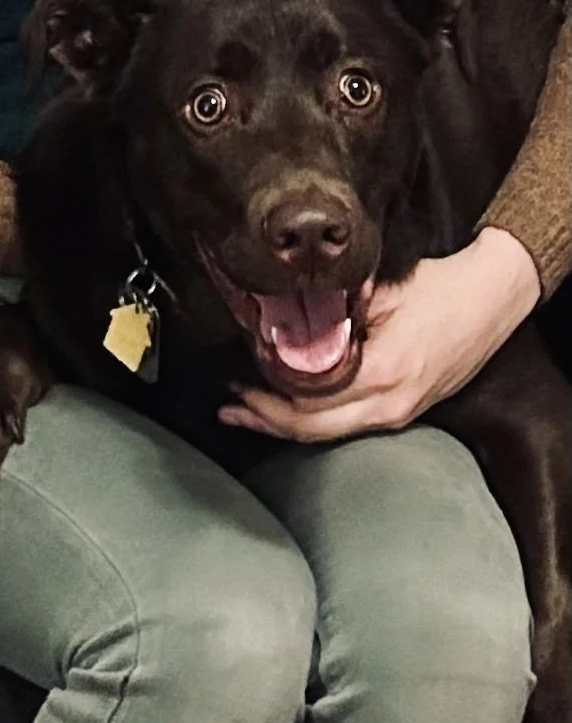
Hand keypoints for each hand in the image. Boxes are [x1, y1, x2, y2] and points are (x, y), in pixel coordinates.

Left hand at [218, 227, 540, 442]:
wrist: (492, 299)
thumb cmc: (443, 290)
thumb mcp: (384, 291)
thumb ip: (337, 309)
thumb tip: (288, 314)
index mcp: (383, 372)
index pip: (309, 402)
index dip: (268, 397)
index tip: (239, 381)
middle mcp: (390, 402)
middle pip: (313, 429)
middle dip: (265, 419)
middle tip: (230, 405)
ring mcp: (399, 411)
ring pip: (329, 433)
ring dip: (285, 424)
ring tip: (248, 412)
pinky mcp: (403, 409)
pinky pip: (349, 425)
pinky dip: (315, 420)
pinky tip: (293, 408)